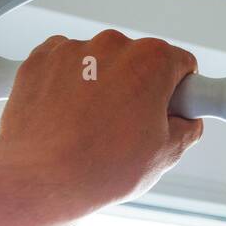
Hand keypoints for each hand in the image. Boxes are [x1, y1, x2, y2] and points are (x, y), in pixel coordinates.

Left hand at [0, 29, 203, 214]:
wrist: (38, 180)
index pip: (180, 63)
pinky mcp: (40, 60)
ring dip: (100, 84)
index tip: (170, 104)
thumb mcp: (165, 155)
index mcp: (151, 61)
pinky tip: (68, 116)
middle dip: (137, 87)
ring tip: (91, 127)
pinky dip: (67, 83)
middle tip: (128, 127)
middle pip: (138, 60)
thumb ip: (187, 129)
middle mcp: (112, 46)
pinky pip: (64, 65)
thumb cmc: (96, 168)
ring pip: (99, 62)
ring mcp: (73, 50)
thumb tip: (185, 123)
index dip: (179, 89)